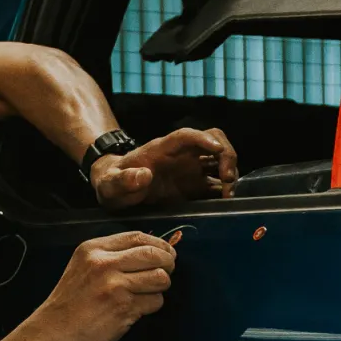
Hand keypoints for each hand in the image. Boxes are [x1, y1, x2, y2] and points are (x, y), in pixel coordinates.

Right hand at [22, 231, 174, 340]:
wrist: (50, 335)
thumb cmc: (69, 305)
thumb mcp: (83, 268)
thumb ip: (111, 257)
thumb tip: (152, 252)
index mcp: (93, 249)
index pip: (137, 236)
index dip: (158, 245)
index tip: (166, 253)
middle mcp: (104, 263)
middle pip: (154, 254)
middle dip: (168, 264)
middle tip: (165, 273)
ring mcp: (114, 285)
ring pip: (160, 278)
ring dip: (160, 288)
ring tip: (146, 294)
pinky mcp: (123, 307)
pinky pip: (155, 301)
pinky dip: (151, 306)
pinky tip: (134, 310)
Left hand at [91, 128, 238, 208]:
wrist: (116, 190)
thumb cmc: (112, 182)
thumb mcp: (111, 184)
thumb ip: (123, 180)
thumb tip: (143, 175)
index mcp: (162, 149)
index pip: (186, 135)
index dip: (203, 138)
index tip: (216, 148)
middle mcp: (181, 155)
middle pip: (213, 140)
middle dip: (226, 155)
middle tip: (226, 180)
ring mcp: (190, 170)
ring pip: (220, 159)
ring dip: (230, 173)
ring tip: (227, 196)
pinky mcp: (194, 187)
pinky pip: (216, 183)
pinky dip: (225, 191)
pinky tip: (225, 204)